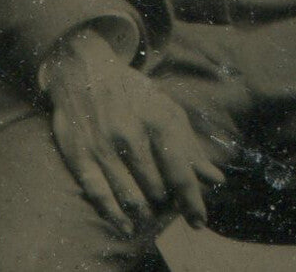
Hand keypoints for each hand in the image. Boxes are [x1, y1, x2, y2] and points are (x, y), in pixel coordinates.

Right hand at [43, 27, 223, 237]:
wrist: (82, 68)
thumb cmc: (131, 92)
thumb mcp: (165, 108)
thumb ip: (190, 145)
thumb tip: (216, 179)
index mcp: (156, 120)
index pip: (180, 173)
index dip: (192, 202)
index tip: (199, 221)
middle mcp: (129, 134)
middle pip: (157, 191)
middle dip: (165, 202)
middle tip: (164, 201)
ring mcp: (103, 147)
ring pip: (132, 199)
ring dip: (144, 211)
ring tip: (148, 210)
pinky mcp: (79, 155)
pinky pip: (100, 197)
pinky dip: (116, 217)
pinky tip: (127, 226)